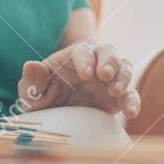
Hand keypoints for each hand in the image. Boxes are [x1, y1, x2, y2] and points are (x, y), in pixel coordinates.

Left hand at [18, 41, 138, 116]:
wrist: (60, 112)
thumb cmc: (45, 95)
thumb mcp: (33, 91)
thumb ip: (32, 80)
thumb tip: (30, 65)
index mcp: (75, 58)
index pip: (83, 51)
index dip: (86, 60)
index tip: (85, 74)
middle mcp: (96, 64)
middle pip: (109, 51)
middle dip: (109, 61)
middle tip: (104, 75)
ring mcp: (110, 79)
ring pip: (124, 68)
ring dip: (123, 77)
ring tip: (115, 91)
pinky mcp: (119, 97)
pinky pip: (131, 95)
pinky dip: (134, 101)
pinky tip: (130, 112)